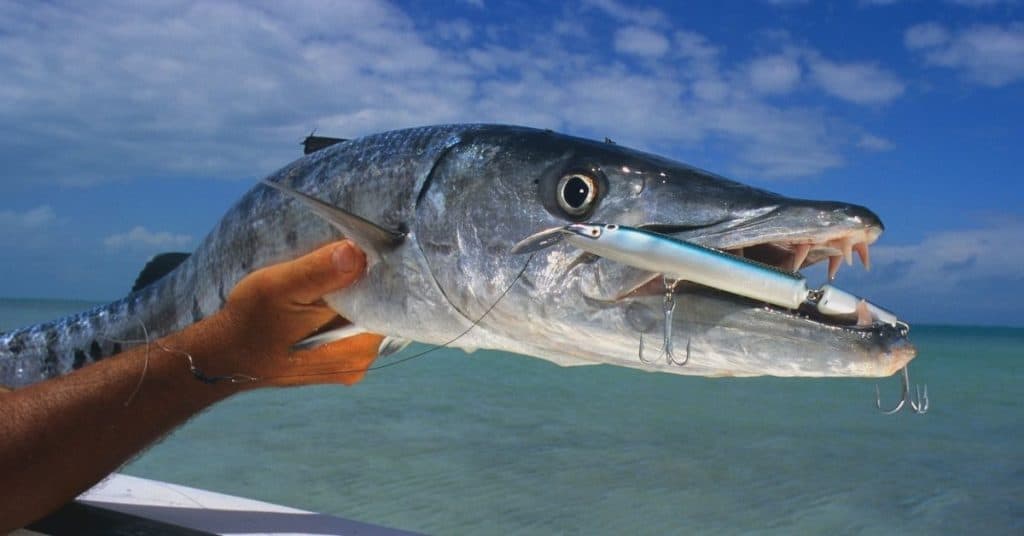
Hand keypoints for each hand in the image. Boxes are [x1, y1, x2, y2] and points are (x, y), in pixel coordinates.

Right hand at [203, 240, 383, 387]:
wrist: (220, 358)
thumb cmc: (247, 323)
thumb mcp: (278, 289)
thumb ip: (318, 272)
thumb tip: (356, 252)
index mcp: (357, 349)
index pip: (391, 303)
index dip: (382, 272)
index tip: (368, 247)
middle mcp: (360, 361)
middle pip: (381, 308)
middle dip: (367, 281)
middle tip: (347, 252)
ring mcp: (349, 361)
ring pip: (365, 313)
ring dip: (351, 291)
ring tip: (331, 270)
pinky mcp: (335, 357)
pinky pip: (350, 322)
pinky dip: (340, 304)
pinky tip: (322, 292)